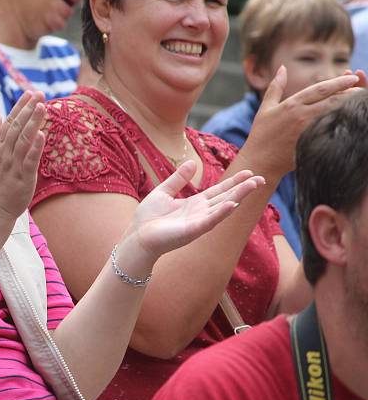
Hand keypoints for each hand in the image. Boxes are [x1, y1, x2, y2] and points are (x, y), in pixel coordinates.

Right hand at [0, 91, 45, 222]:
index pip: (9, 122)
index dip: (20, 107)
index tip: (30, 93)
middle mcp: (3, 153)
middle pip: (17, 127)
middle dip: (28, 109)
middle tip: (40, 94)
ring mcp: (12, 165)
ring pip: (23, 140)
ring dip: (33, 123)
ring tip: (42, 107)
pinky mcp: (22, 178)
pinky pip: (29, 160)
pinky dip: (35, 148)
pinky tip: (42, 135)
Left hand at [124, 161, 264, 258]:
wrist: (137, 237)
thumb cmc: (148, 218)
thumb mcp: (163, 192)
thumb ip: (178, 179)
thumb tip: (191, 162)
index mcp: (194, 204)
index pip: (219, 190)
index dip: (234, 181)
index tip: (249, 172)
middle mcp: (200, 213)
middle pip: (226, 197)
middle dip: (243, 188)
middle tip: (262, 178)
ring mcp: (198, 222)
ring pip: (222, 207)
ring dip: (238, 196)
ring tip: (253, 185)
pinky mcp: (192, 231)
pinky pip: (210, 220)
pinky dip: (222, 212)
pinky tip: (233, 203)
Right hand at [244, 66, 362, 175]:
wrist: (260, 161)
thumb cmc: (261, 134)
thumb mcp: (265, 108)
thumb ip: (276, 87)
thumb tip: (282, 68)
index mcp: (291, 105)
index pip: (320, 89)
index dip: (338, 82)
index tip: (352, 77)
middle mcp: (301, 115)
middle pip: (333, 100)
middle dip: (350, 92)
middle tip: (362, 88)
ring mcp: (308, 130)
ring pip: (335, 114)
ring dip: (350, 107)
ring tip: (360, 101)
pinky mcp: (312, 143)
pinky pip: (332, 131)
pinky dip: (343, 123)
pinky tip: (351, 120)